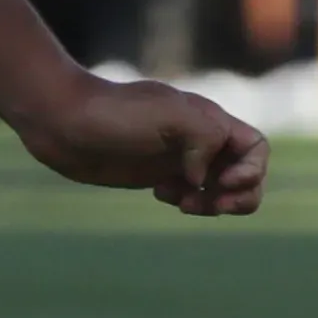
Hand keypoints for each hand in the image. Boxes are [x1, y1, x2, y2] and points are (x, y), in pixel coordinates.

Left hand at [15, 75, 268, 218]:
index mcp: (208, 119)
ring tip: (184, 204)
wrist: (62, 122)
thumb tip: (203, 176)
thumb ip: (206, 137)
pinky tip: (159, 194)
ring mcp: (177, 157)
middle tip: (210, 203)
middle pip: (245, 173)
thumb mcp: (169, 116)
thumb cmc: (113, 114)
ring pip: (218, 187)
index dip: (251, 170)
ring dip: (213, 202)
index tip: (221, 181)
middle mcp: (198, 138)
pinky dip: (187, 201)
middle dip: (238, 195)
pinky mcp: (155, 173)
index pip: (256, 147)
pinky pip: (190, 193)